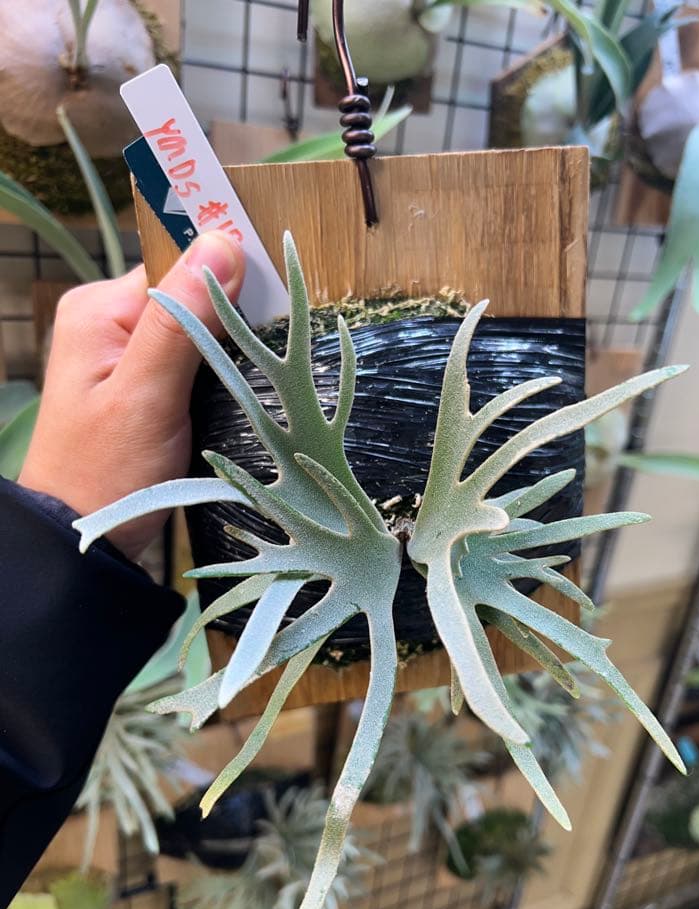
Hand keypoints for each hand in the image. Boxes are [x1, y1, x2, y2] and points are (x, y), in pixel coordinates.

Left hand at [19, 232, 244, 561]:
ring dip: (231, 353)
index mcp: (101, 310)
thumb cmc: (107, 471)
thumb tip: (224, 242)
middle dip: (233, 321)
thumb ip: (182, 321)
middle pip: (192, 296)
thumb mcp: (146, 394)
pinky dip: (221, 375)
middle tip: (273, 354)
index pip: (179, 265)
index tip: (274, 305)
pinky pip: (196, 361)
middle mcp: (112, 322)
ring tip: (262, 379)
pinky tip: (240, 396)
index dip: (227, 278)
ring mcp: (129, 355)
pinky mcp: (147, 386)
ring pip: (200, 331)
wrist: (84, 536)